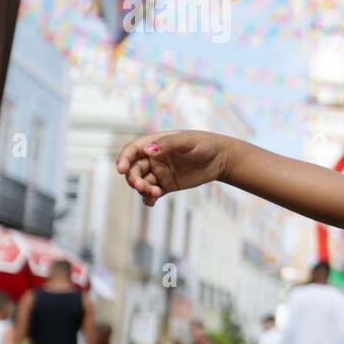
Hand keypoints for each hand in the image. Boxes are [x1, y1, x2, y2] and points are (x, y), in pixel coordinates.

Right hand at [116, 130, 230, 206]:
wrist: (222, 159)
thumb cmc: (204, 144)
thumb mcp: (187, 141)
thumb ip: (168, 144)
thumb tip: (148, 150)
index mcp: (154, 143)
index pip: (132, 151)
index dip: (124, 159)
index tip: (121, 169)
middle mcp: (153, 158)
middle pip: (134, 170)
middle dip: (134, 179)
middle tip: (142, 186)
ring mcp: (159, 172)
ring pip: (141, 183)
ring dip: (143, 189)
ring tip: (156, 193)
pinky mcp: (167, 185)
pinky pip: (152, 193)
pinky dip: (148, 198)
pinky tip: (152, 201)